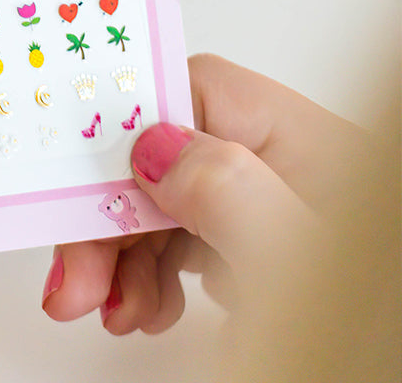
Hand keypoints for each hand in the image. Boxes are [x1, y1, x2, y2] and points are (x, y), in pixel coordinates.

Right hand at [41, 54, 365, 334]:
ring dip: (122, 250)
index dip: (126, 127)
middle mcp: (287, 166)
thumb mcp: (292, 262)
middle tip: (76, 274)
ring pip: (168, 200)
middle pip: (168, 153)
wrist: (381, 366)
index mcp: (307, 142)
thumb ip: (229, 190)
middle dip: (111, 211)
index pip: (193, 92)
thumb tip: (156, 148)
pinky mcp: (260, 251)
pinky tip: (146, 308)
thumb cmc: (370, 332)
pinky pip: (185, 240)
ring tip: (111, 306)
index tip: (76, 182)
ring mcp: (272, 210)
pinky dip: (149, 272)